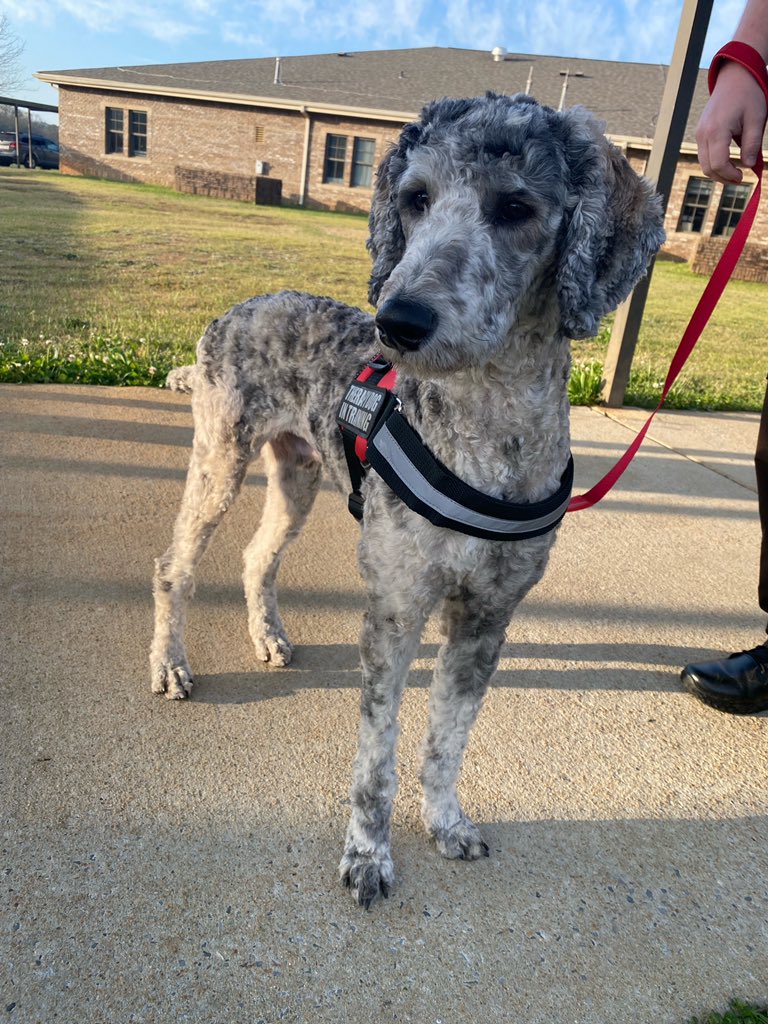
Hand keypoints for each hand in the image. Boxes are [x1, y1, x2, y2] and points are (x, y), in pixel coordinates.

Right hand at [696, 60, 766, 182]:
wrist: (735, 76)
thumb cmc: (748, 95)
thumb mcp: (756, 119)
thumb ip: (752, 144)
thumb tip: (749, 165)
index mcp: (716, 130)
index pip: (719, 164)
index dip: (731, 175)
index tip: (743, 177)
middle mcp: (703, 134)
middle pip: (708, 168)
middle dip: (723, 178)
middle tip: (740, 179)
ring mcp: (699, 134)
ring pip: (704, 164)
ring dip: (718, 172)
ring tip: (735, 172)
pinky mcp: (700, 133)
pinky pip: (704, 155)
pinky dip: (714, 162)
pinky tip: (728, 161)